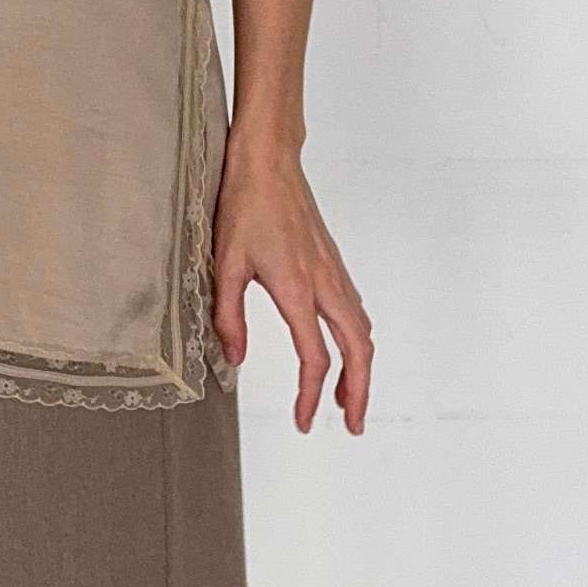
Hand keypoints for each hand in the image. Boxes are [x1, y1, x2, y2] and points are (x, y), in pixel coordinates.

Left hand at [211, 140, 371, 430]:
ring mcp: (334, 273)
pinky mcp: (333, 264)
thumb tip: (234, 360)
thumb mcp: (224, 263)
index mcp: (297, 288)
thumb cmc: (244, 206)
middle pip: (358, 350)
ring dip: (361, 368)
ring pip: (362, 331)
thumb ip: (229, 316)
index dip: (311, 395)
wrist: (269, 162)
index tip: (304, 421)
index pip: (315, 356)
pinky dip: (357, 341)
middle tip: (352, 424)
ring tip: (346, 398)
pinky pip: (356, 311)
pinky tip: (343, 351)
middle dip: (358, 391)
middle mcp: (325, 283)